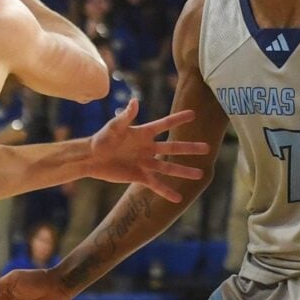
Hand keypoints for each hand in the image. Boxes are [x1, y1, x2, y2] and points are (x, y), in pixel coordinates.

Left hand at [82, 101, 209, 198]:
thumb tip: (135, 102)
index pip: (164, 125)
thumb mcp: (114, 127)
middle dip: (190, 148)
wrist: (92, 158)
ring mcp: (145, 163)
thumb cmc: (101, 138)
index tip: (193, 114)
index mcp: (144, 133)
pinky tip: (178, 198)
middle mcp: (148, 148)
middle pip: (173, 148)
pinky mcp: (140, 176)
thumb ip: (126, 116)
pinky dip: (166, 192)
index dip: (178, 119)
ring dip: (184, 171)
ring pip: (169, 167)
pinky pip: (156, 184)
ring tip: (200, 174)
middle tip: (207, 148)